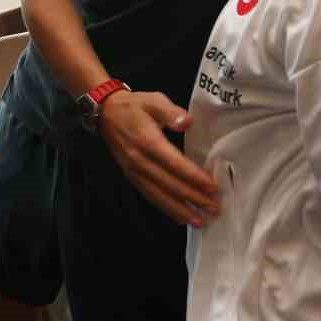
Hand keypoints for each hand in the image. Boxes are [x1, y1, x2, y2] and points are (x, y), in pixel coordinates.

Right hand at [97, 90, 219, 226]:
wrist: (106, 113)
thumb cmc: (134, 106)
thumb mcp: (153, 100)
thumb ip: (170, 111)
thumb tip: (186, 122)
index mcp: (148, 142)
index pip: (175, 164)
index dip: (194, 177)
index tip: (213, 187)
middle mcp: (140, 161)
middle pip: (170, 184)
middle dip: (194, 198)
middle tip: (214, 208)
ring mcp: (135, 172)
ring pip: (160, 196)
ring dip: (181, 210)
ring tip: (200, 221)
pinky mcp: (132, 177)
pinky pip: (151, 196)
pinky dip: (167, 209)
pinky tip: (180, 217)